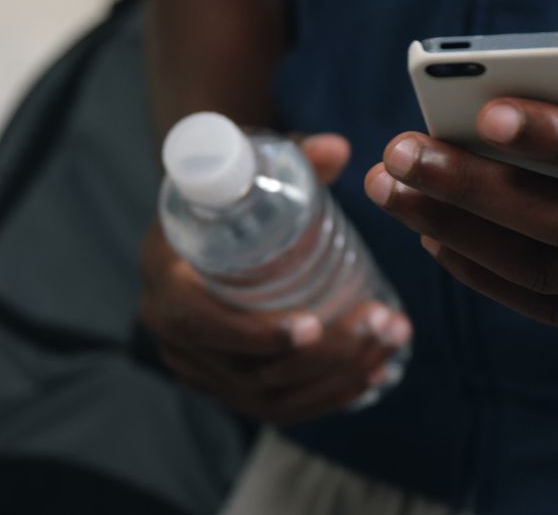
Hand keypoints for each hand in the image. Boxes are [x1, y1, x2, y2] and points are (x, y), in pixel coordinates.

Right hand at [140, 134, 411, 422]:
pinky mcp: (230, 384)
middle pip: (250, 372)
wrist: (210, 221)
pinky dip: (330, 396)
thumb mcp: (252, 168)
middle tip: (380, 323)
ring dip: (339, 377)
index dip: (255, 334)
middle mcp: (176, 336)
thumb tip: (337, 149)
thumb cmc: (231, 192)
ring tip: (390, 339)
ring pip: (272, 398)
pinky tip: (374, 372)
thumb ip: (293, 156)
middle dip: (325, 357)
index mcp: (166, 281)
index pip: (200, 323)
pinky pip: (279, 407)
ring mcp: (204, 367)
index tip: (312, 326)